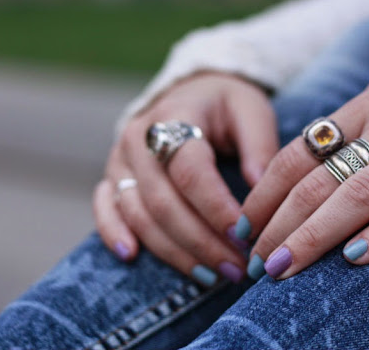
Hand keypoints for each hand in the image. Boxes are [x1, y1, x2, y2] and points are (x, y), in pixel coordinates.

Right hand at [94, 72, 277, 284]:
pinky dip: (113, 233)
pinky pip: (105, 208)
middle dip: (201, 242)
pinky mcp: (113, 176)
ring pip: (138, 213)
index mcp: (176, 117)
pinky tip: (131, 256)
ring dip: (173, 251)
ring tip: (211, 275)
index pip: (190, 170)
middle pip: (163, 201)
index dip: (215, 207)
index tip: (244, 236)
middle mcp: (139, 138)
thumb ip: (260, 147)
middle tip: (236, 268)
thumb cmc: (226, 105)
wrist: (190, 94)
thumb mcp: (252, 111)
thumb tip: (263, 192)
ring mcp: (120, 159)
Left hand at [240, 38, 368, 278]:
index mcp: (366, 105)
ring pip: (360, 196)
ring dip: (316, 235)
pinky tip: (356, 259)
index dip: (265, 192)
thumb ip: (356, 110)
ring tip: (284, 266)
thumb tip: (318, 138)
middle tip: (254, 259)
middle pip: (319, 181)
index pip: (299, 154)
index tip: (244, 223)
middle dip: (279, 223)